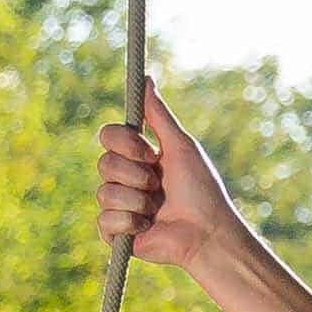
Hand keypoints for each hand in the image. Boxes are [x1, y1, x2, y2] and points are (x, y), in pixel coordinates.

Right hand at [97, 80, 243, 271]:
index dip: (125, 144)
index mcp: (138, 156)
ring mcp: (120, 205)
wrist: (207, 233)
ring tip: (157, 209)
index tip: (151, 153)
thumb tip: (145, 78)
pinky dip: (130, 222)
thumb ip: (158, 115)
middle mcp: (126, 178)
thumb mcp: (180, 146)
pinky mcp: (117, 233)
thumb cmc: (201, 190)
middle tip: (158, 185)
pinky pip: (105, 220)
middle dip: (135, 175)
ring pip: (104, 192)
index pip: (108, 136)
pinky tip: (148, 226)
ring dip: (137, 200)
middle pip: (103, 163)